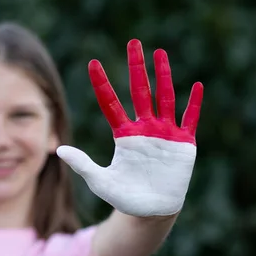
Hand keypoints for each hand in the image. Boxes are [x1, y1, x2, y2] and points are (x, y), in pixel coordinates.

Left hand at [57, 39, 202, 216]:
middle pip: (139, 91)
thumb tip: (59, 149)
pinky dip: (193, 104)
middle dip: (136, 67)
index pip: (110, 103)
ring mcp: (165, 134)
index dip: (102, 84)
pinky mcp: (183, 144)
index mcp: (124, 135)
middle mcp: (145, 129)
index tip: (92, 64)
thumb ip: (82, 164)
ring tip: (159, 53)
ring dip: (163, 76)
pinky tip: (196, 86)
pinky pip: (189, 120)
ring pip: (164, 98)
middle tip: (133, 43)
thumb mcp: (100, 180)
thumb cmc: (124, 197)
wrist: (150, 212)